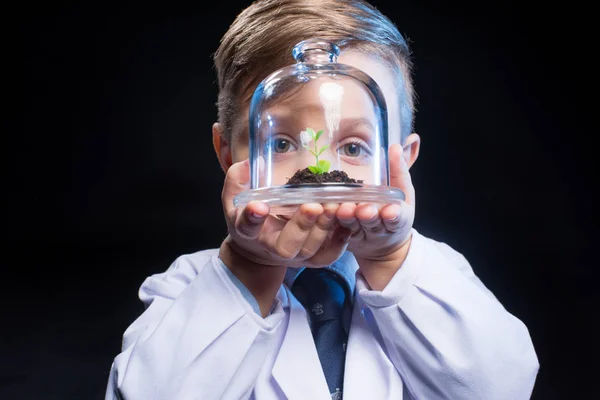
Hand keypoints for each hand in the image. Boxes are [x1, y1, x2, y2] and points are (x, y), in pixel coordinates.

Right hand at [221, 159, 351, 268]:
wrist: (258, 248)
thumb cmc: (249, 215)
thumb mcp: (235, 198)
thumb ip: (238, 179)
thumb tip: (251, 162)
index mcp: (248, 231)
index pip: (247, 226)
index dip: (253, 218)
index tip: (259, 206)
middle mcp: (271, 247)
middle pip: (286, 246)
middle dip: (301, 226)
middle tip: (313, 205)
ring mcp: (293, 255)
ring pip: (309, 250)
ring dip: (323, 229)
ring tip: (333, 207)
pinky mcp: (310, 260)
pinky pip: (327, 256)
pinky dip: (339, 242)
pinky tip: (345, 222)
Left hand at [335, 144, 415, 288]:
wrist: (381, 245)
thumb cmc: (393, 210)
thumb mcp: (403, 192)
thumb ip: (401, 169)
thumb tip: (406, 141)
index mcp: (398, 219)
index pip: (398, 219)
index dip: (394, 215)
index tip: (390, 210)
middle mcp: (380, 229)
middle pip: (374, 224)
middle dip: (369, 216)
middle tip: (363, 210)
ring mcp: (362, 235)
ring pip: (355, 227)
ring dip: (349, 218)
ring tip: (344, 209)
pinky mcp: (346, 238)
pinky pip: (339, 231)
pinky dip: (334, 222)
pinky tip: (329, 212)